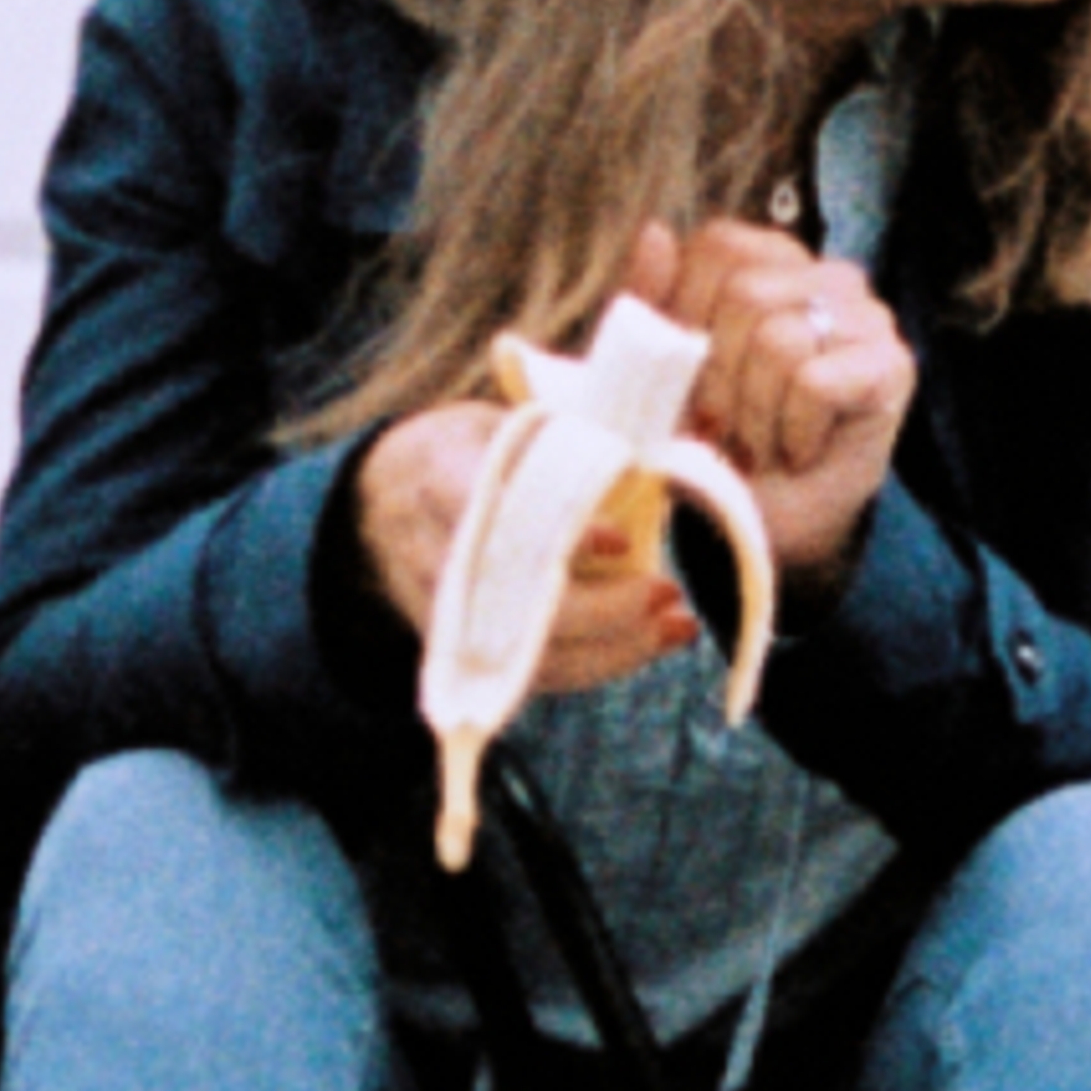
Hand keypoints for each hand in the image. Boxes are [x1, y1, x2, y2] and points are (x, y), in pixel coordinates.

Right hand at [355, 399, 699, 696]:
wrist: (386, 498)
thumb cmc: (471, 448)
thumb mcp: (510, 417)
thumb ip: (589, 425)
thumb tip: (704, 423)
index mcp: (438, 473)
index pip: (488, 509)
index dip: (554, 532)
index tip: (617, 540)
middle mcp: (433, 551)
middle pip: (514, 601)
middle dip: (600, 608)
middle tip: (666, 590)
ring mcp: (445, 609)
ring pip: (528, 652)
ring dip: (613, 648)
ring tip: (677, 625)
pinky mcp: (464, 648)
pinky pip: (535, 673)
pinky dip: (602, 663)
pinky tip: (656, 640)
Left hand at [628, 213, 912, 599]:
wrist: (767, 525)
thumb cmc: (714, 442)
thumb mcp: (660, 368)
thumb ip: (652, 299)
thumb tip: (655, 232)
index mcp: (771, 261)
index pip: (720, 244)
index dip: (688, 311)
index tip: (688, 375)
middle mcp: (827, 276)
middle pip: (745, 292)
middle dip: (718, 376)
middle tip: (724, 424)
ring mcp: (868, 317)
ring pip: (779, 338)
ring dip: (753, 412)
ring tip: (759, 443)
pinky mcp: (892, 366)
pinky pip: (816, 381)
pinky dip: (792, 430)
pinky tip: (797, 452)